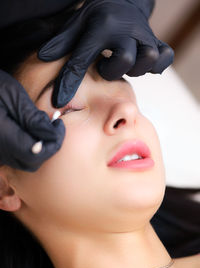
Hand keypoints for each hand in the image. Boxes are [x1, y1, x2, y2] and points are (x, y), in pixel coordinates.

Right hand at [0, 70, 64, 170]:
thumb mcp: (13, 96)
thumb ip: (33, 119)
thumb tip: (53, 136)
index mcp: (0, 135)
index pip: (35, 153)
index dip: (53, 143)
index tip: (59, 125)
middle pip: (31, 162)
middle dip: (48, 147)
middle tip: (54, 126)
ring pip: (24, 161)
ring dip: (39, 148)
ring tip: (43, 126)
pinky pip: (16, 157)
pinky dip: (28, 147)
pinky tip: (31, 131)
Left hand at [38, 0, 173, 107]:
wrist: (123, 1)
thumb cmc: (97, 18)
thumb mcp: (76, 24)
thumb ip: (61, 42)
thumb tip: (41, 56)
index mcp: (100, 27)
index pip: (81, 59)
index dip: (69, 83)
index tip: (59, 101)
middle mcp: (125, 30)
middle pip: (123, 61)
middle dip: (111, 71)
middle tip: (105, 67)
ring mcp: (144, 36)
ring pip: (147, 60)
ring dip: (135, 69)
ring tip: (125, 63)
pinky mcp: (157, 42)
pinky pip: (165, 58)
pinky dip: (157, 65)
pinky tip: (144, 64)